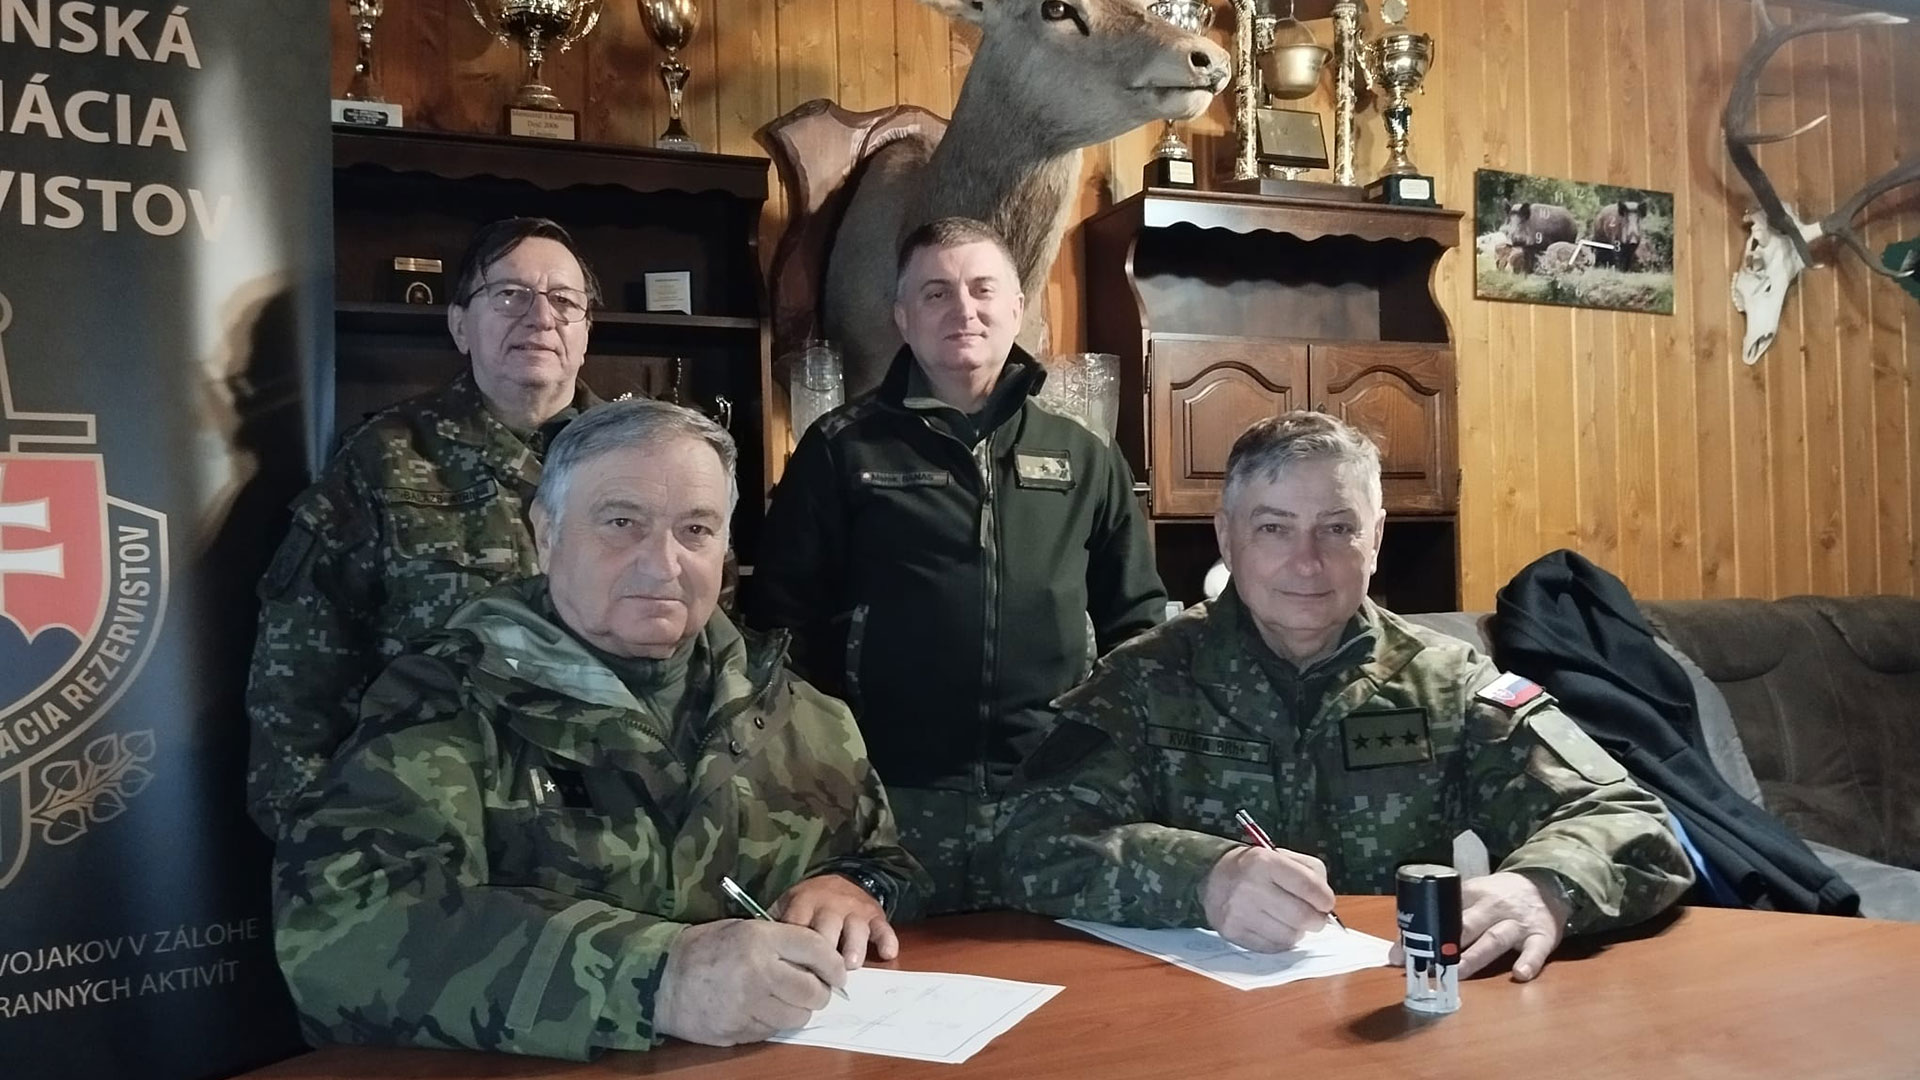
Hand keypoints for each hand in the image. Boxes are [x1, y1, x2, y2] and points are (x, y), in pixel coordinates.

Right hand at [654, 918, 846, 1045]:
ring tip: (785, 1000)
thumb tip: (820, 960)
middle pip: (813, 991)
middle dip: (820, 993)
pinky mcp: (738, 1030)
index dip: (834, 963)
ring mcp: (748, 1005)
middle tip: (814, 990)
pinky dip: (774, 1023)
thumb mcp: (742, 929)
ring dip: (798, 1011)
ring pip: (798, 1017)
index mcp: (760, 939)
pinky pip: (773, 1031)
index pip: (815, 949)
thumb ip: (779, 940)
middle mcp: (758, 971)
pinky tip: (760, 1010)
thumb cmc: (704, 948)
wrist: (660, 978)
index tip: (840, 973)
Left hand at [772, 873, 898, 968]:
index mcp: (803, 903)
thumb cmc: (808, 905)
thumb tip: (761, 958)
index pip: (798, 927)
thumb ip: (777, 929)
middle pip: (827, 927)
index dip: (795, 950)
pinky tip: (887, 953)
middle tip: (821, 976)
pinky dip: (886, 940)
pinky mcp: (875, 915)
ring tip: (851, 964)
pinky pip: (883, 927)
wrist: (839, 881)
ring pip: (855, 928)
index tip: (791, 973)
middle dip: (825, 950)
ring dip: (854, 946)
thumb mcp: (787, 908)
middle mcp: (829, 905)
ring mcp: (854, 910)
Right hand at [1199, 845, 1336, 951]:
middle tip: (1316, 919)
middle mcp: (1249, 886)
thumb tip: (1326, 905)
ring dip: (1298, 932)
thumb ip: (1311, 873)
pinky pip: (1272, 947)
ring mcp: (1239, 912)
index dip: (1325, 899)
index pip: (1308, 886)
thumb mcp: (1281, 855)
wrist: (1212, 875)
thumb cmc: (1256, 867)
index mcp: (1264, 862)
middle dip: (1317, 920)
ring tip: (1291, 921)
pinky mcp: (1233, 932)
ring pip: (1289, 936)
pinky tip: (1276, 928)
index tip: (1326, 903)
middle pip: (1301, 916)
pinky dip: (1282, 941)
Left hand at [1387, 871, 1571, 981]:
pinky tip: (1520, 974)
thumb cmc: (1500, 894)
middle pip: (1466, 925)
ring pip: (1494, 939)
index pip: (1443, 910)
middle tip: (1424, 965)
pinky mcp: (1542, 936)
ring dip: (1474, 957)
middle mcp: (1493, 907)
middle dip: (1444, 945)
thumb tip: (1404, 942)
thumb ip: (1445, 913)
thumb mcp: (1473, 894)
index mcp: (1472, 893)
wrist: (1547, 883)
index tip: (1402, 951)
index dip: (1422, 931)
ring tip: (1457, 973)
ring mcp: (1518, 922)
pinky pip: (1536, 950)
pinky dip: (1529, 962)